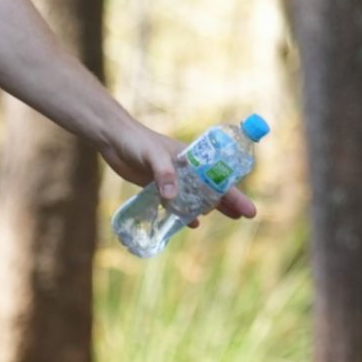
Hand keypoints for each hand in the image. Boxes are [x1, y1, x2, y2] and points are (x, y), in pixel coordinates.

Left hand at [106, 124, 256, 224]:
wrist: (113, 139)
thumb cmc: (136, 141)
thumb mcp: (152, 155)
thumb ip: (164, 174)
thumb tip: (172, 198)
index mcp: (191, 159)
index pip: (218, 178)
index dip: (234, 193)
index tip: (249, 208)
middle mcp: (185, 169)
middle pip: (212, 188)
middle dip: (228, 202)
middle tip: (245, 216)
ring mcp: (171, 178)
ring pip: (196, 196)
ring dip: (209, 207)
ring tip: (227, 218)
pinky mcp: (155, 185)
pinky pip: (174, 202)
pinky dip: (183, 212)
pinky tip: (191, 223)